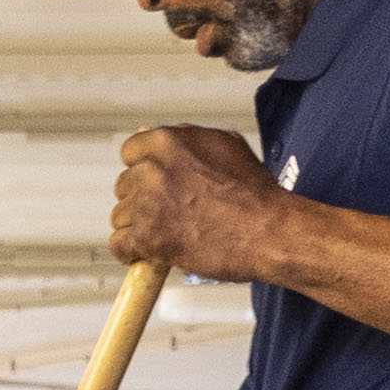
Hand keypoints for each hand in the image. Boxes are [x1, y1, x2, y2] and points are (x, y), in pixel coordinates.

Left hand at [114, 121, 281, 281]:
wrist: (269, 231)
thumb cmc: (256, 194)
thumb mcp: (226, 145)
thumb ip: (188, 139)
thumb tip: (161, 136)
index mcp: (168, 142)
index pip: (131, 152)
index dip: (143, 170)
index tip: (153, 183)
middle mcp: (154, 169)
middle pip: (125, 186)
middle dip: (142, 200)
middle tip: (168, 212)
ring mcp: (149, 204)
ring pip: (121, 217)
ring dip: (139, 228)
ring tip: (166, 234)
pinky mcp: (148, 237)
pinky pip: (119, 245)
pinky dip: (131, 253)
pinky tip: (146, 253)